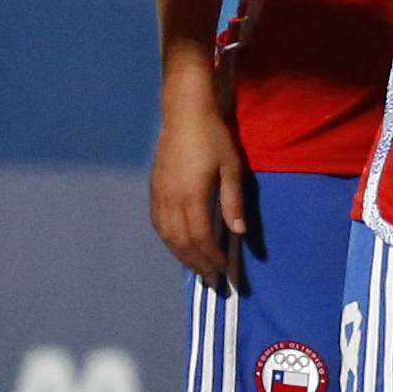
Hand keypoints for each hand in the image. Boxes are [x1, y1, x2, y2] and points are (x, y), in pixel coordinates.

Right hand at [149, 94, 252, 288]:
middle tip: (211, 280)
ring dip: (181, 255)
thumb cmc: (213, 137)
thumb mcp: (232, 168)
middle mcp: (171, 199)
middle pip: (181, 241)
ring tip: (196, 267)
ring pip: (166, 235)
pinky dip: (168, 239)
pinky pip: (158, 222)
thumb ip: (233, 201)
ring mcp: (159, 194)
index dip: (212, 257)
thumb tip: (238, 232)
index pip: (201, 237)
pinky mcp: (154, 188)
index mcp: (192, 195)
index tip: (225, 271)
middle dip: (197, 263)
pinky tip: (178, 244)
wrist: (185, 111)